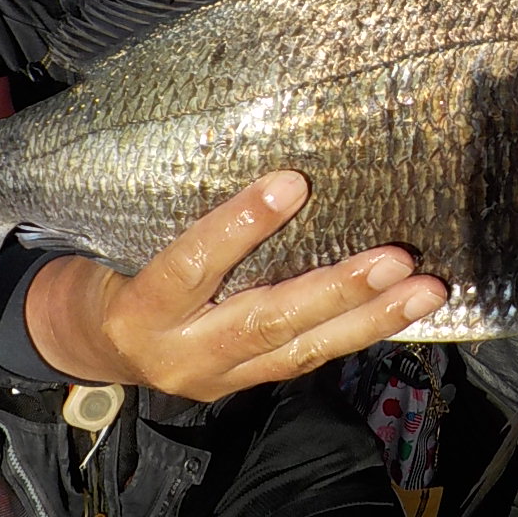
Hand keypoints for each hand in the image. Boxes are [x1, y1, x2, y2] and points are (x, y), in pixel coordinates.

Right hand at [27, 171, 446, 399]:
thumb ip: (176, 205)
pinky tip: (408, 307)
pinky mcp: (250, 383)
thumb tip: (245, 133)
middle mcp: (183, 352)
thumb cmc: (112, 264)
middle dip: (337, 290)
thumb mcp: (122, 235)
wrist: (91, 345)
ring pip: (305, 348)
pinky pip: (312, 357)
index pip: (191, 264)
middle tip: (397, 258)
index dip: (240, 226)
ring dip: (373, 319)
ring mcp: (221, 377)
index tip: (292, 183)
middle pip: (267, 320)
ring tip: (426, 289)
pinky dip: (363, 331)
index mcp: (141, 307)